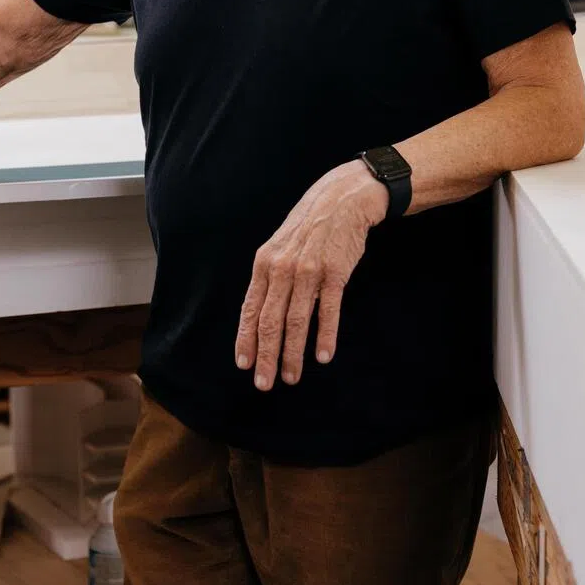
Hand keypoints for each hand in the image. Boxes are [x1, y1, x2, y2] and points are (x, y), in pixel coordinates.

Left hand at [235, 160, 387, 390]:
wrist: (340, 200)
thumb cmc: (308, 227)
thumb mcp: (279, 246)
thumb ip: (270, 278)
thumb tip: (259, 314)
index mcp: (264, 263)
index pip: (250, 309)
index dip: (246, 339)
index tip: (244, 365)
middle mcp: (282, 268)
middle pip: (270, 321)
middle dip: (266, 356)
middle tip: (264, 384)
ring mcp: (308, 271)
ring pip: (296, 320)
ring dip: (293, 353)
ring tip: (292, 377)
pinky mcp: (335, 273)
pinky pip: (328, 310)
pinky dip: (324, 335)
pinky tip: (322, 356)